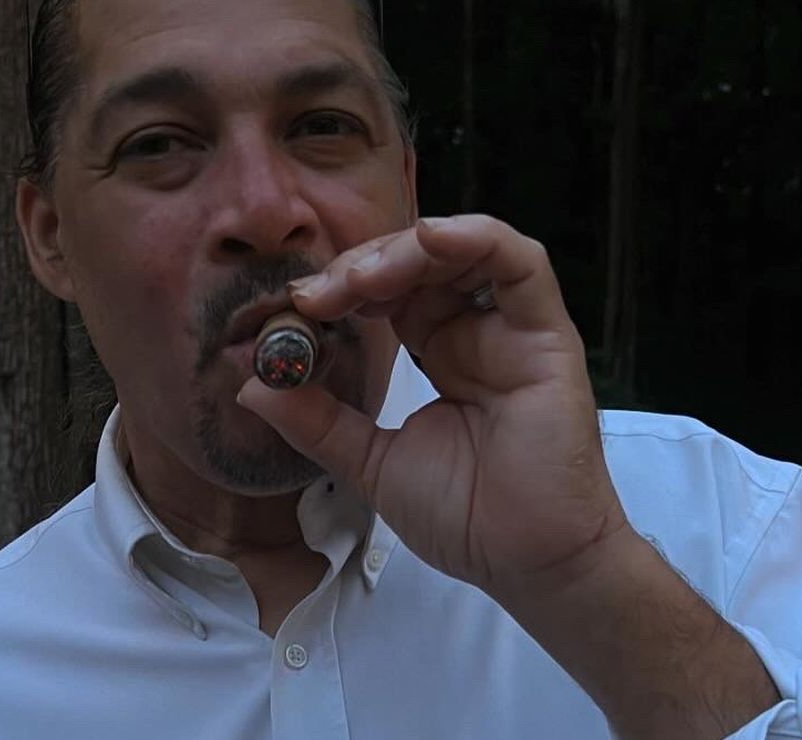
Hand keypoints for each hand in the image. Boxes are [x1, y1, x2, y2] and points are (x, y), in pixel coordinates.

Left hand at [236, 214, 629, 599]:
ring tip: (358, 279)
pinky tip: (428, 240)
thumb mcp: (370, 462)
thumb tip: (253, 388)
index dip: (343, 287)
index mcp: (441, 352)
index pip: (389, 292)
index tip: (299, 306)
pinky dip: (475, 238)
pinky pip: (520, 264)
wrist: (526, 563)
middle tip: (317, 294)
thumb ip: (316, 422)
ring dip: (404, 251)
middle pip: (419, 263)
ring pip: (463, 250)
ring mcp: (513, 330)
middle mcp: (475, 331)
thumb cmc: (466, 518)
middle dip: (362, 266)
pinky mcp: (547, 334)